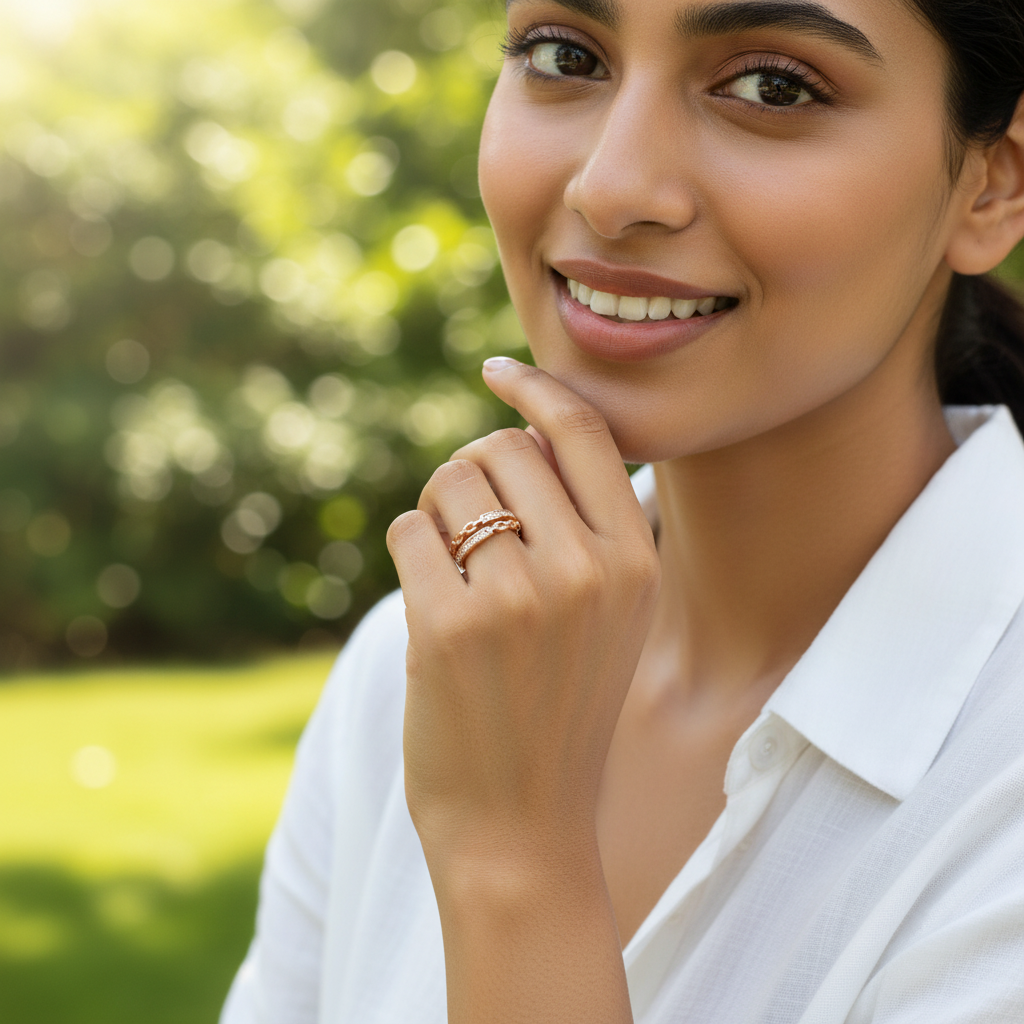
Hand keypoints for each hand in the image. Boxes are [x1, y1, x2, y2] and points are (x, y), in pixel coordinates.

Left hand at [387, 357, 658, 1023]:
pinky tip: (431, 602)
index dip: (536, 389)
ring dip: (436, 513)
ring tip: (453, 570)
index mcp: (634, 561)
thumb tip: (521, 436)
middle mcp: (585, 569)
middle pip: (500, 449)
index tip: (500, 372)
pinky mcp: (448, 624)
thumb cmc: (560, 713)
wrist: (524, 828)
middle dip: (471, 473)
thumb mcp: (608, 617)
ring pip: (448, 482)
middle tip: (466, 526)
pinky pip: (408, 531)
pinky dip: (410, 552)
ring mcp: (517, 597)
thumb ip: (583, 528)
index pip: (581, 431)